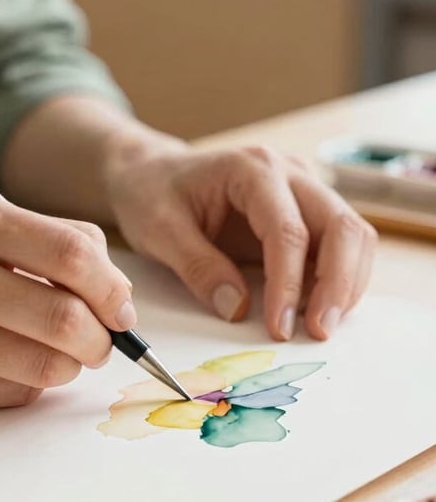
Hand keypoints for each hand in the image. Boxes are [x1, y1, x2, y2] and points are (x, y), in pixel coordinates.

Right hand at [0, 192, 133, 412]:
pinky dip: (30, 383)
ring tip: (60, 352)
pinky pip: (13, 394)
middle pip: (67, 319)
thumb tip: (117, 293)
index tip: (120, 306)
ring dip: (71, 365)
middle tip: (101, 340)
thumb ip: (46, 241)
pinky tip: (8, 362)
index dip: (112, 287)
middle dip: (103, 339)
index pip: (72, 253)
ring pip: (47, 366)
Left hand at [104, 132, 376, 340]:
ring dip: (345, 283)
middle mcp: (288, 173)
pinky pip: (338, 245)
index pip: (288, 230)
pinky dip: (337, 279)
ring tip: (319, 326)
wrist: (149, 173)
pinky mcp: (303, 212)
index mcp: (251, 169)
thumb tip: (237, 309)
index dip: (289, 283)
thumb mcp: (159, 229)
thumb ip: (198, 267)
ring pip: (352, 234)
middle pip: (341, 225)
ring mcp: (302, 189)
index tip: (279, 327)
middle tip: (319, 332)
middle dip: (338, 284)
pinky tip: (317, 309)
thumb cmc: (151, 194)